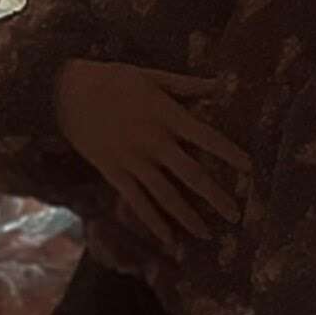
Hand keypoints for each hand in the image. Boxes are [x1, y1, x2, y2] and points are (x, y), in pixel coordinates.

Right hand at [55, 59, 250, 246]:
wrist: (65, 92)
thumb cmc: (112, 79)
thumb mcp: (151, 75)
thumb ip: (186, 85)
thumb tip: (220, 84)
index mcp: (166, 115)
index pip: (206, 137)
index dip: (229, 153)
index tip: (250, 169)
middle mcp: (154, 142)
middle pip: (192, 174)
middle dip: (216, 196)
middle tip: (237, 216)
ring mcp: (133, 161)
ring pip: (166, 195)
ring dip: (188, 217)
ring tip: (208, 234)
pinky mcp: (114, 173)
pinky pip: (137, 202)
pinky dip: (153, 222)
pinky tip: (168, 239)